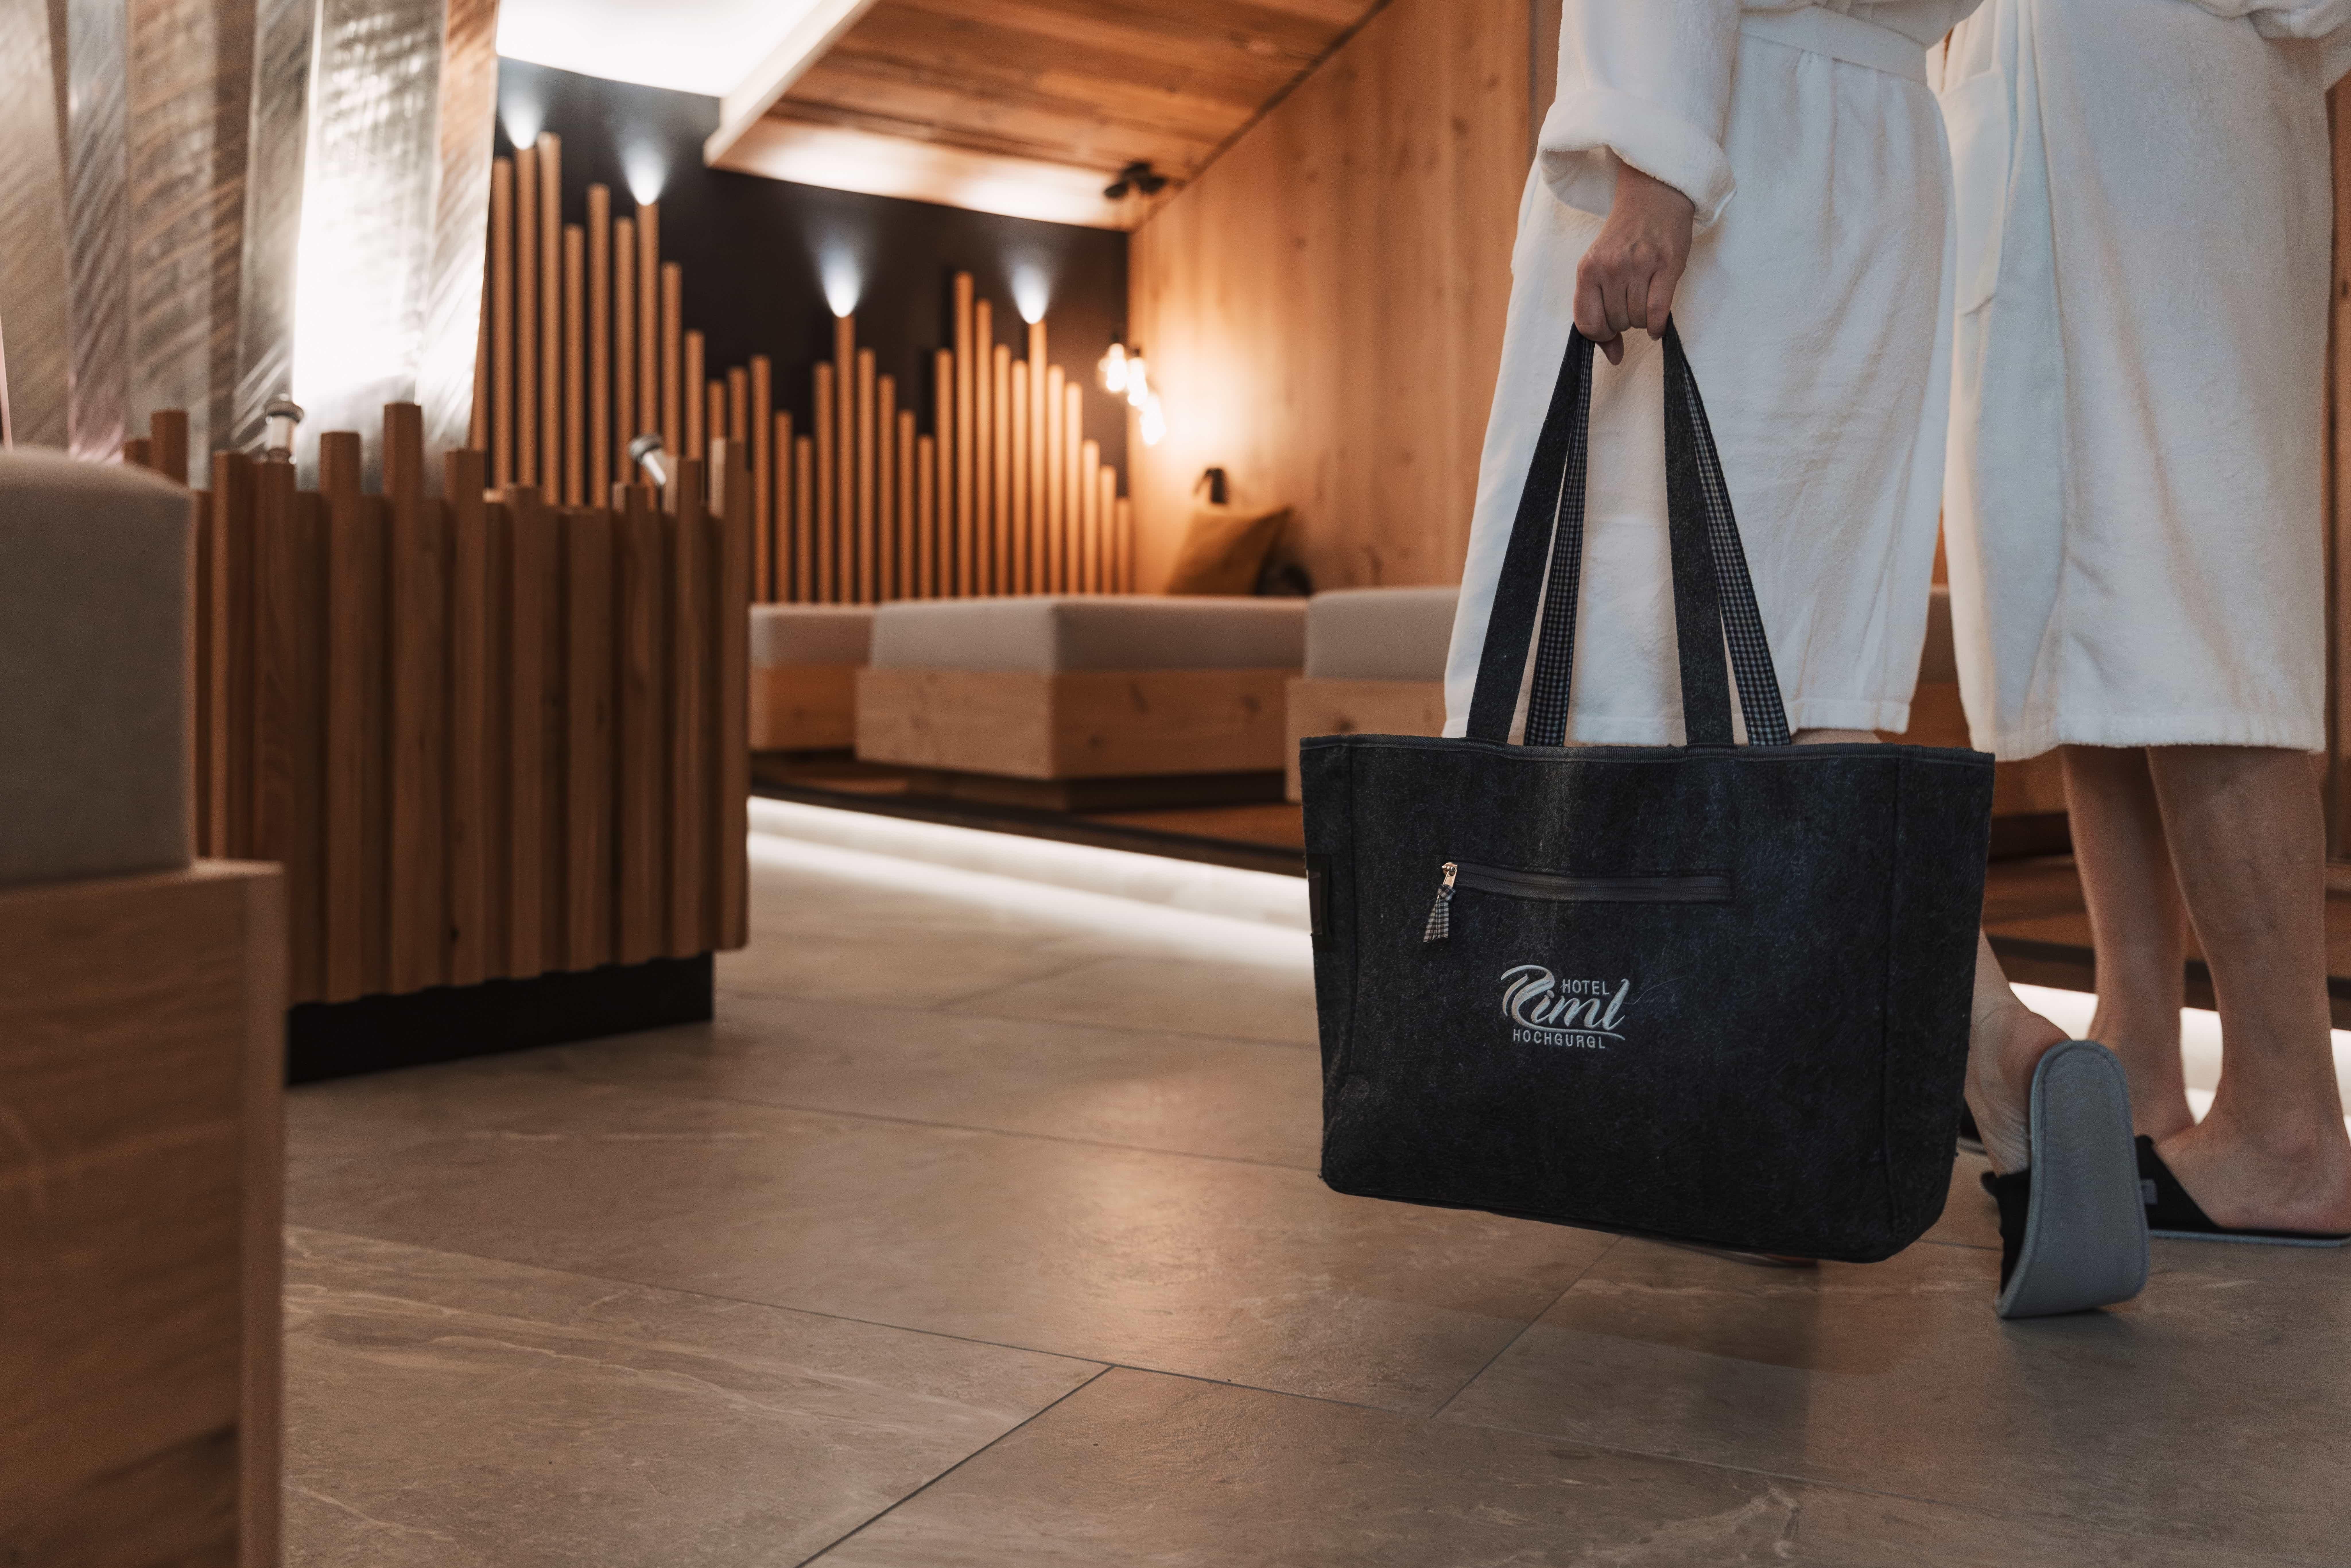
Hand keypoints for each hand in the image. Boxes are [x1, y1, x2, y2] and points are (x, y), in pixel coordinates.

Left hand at [1574, 162, 1694, 365]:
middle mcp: (1611, 268)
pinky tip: (1656, 324)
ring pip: (1636, 320)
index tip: (1609, 331)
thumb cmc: (1625, 238)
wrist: (1654, 198)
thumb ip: (1598, 310)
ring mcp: (1639, 266)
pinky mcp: (1666, 266)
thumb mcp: (1600, 267)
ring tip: (1643, 301)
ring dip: (1640, 321)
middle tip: (1629, 303)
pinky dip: (1657, 325)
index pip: (1587, 323)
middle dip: (1622, 322)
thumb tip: (1613, 357)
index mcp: (1588, 269)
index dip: (1600, 335)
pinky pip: (1658, 313)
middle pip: (1615, 323)